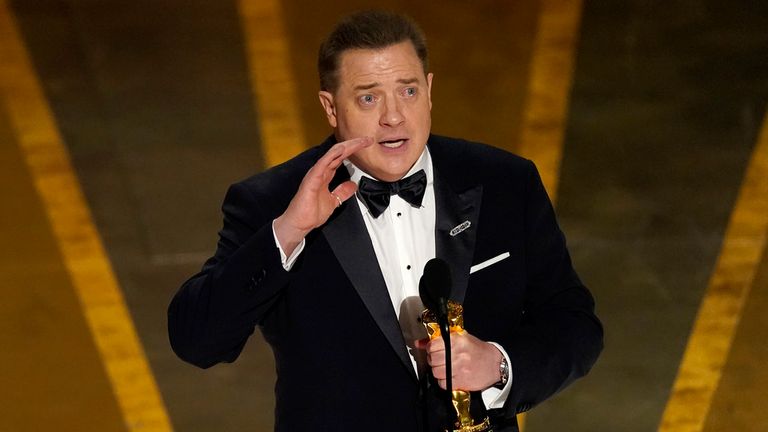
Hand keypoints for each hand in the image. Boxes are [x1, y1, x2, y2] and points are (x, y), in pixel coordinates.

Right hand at [274, 137, 372, 254]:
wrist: (300, 224)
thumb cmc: (311, 213)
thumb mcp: (334, 201)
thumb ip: (342, 192)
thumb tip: (353, 185)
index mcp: (326, 175)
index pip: (342, 158)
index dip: (354, 150)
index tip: (367, 145)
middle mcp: (321, 171)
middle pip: (339, 153)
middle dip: (354, 145)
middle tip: (368, 139)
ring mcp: (316, 173)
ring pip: (332, 154)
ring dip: (346, 147)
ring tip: (359, 141)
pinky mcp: (311, 179)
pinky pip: (322, 164)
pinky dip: (331, 155)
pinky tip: (341, 149)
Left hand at [416, 331, 502, 390]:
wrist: (495, 363)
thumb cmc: (478, 350)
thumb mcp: (460, 338)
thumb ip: (438, 340)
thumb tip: (419, 343)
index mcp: (456, 341)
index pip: (431, 346)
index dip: (430, 348)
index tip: (434, 350)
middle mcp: (457, 354)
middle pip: (432, 360)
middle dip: (433, 360)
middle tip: (440, 360)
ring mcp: (459, 368)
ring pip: (435, 372)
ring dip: (438, 371)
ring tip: (446, 368)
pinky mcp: (462, 381)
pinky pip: (443, 384)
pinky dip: (444, 381)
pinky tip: (450, 376)